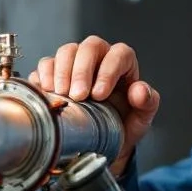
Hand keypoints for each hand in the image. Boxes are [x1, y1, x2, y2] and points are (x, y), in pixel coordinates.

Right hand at [28, 36, 157, 175]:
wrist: (100, 143)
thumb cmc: (122, 126)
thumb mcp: (141, 120)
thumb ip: (147, 103)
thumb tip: (139, 90)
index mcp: (123, 64)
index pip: (119, 54)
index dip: (108, 71)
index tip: (100, 95)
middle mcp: (99, 58)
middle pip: (90, 47)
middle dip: (82, 70)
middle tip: (78, 96)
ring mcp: (75, 63)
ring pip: (67, 51)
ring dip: (62, 71)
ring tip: (63, 95)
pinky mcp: (55, 73)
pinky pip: (46, 64)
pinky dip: (44, 75)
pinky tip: (48, 91)